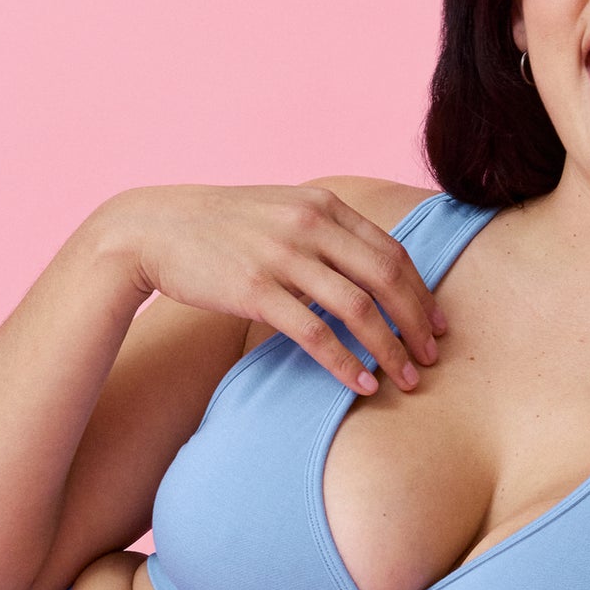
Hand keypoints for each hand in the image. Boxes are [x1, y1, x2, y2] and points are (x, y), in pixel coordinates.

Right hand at [95, 181, 445, 395]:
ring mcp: (283, 256)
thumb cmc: (217, 227)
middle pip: (387, 279)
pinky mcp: (256, 290)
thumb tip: (363, 267)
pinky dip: (346, 363)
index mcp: (322, 205)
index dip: (421, 292)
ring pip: (359, 309)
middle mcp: (309, 225)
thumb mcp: (279, 211)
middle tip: (433, 358)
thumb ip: (322, 231)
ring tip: (406, 380)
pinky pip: (316, 334)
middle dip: (418, 323)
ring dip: (391, 349)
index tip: (437, 325)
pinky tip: (361, 385)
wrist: (152, 228)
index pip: (392, 251)